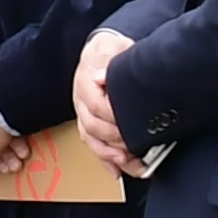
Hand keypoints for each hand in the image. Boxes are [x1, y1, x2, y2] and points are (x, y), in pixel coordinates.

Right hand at [70, 27, 134, 171]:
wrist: (100, 51)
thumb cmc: (109, 51)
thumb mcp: (113, 48)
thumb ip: (112, 59)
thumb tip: (102, 75)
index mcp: (86, 82)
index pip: (97, 106)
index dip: (115, 117)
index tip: (134, 124)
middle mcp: (81, 101)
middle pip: (93, 127)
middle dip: (115, 140)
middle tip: (136, 147)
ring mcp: (83, 114)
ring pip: (91, 140)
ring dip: (110, 155)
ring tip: (129, 163)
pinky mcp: (88, 124)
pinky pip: (93, 145)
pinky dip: (105, 160)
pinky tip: (117, 170)